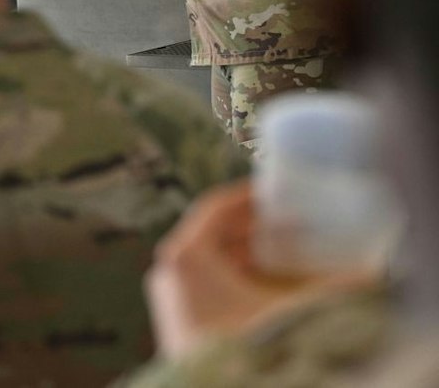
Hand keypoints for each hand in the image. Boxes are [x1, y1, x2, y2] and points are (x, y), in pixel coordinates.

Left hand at [145, 180, 376, 358]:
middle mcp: (169, 270)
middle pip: (213, 234)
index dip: (246, 197)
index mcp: (186, 255)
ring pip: (209, 260)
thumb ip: (331, 290)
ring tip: (284, 252)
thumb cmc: (248, 348)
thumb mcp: (291, 311)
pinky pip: (205, 284)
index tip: (272, 191)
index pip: (214, 208)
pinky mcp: (177, 319)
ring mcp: (169, 296)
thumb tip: (370, 276)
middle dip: (253, 228)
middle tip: (289, 223)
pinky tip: (266, 284)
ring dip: (246, 253)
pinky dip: (234, 277)